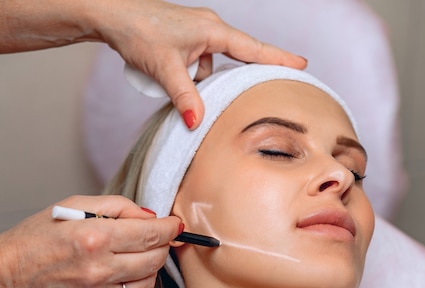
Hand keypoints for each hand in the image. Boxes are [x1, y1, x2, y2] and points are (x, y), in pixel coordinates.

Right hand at [0, 195, 180, 287]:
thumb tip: (151, 216)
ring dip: (150, 264)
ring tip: (134, 253)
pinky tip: (118, 270)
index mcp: (94, 238)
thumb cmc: (37, 238)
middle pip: (156, 257)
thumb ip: (119, 207)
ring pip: (149, 280)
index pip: (152, 233)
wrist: (6, 276)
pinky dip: (133, 281)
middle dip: (162, 243)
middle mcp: (99, 269)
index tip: (176, 224)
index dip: (170, 227)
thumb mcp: (75, 206)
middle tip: (153, 236)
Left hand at [94, 0, 307, 128]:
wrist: (108, 13)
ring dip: (209, 78)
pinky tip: (178, 82)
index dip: (279, 58)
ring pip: (215, 62)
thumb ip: (184, 96)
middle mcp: (209, 27)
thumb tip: (197, 124)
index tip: (303, 63)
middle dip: (253, 71)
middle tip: (278, 81)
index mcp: (213, 30)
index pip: (253, 49)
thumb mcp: (164, 68)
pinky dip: (194, 74)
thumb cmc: (137, 30)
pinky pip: (200, 60)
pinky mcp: (185, 37)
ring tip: (194, 88)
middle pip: (241, 54)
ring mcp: (197, 31)